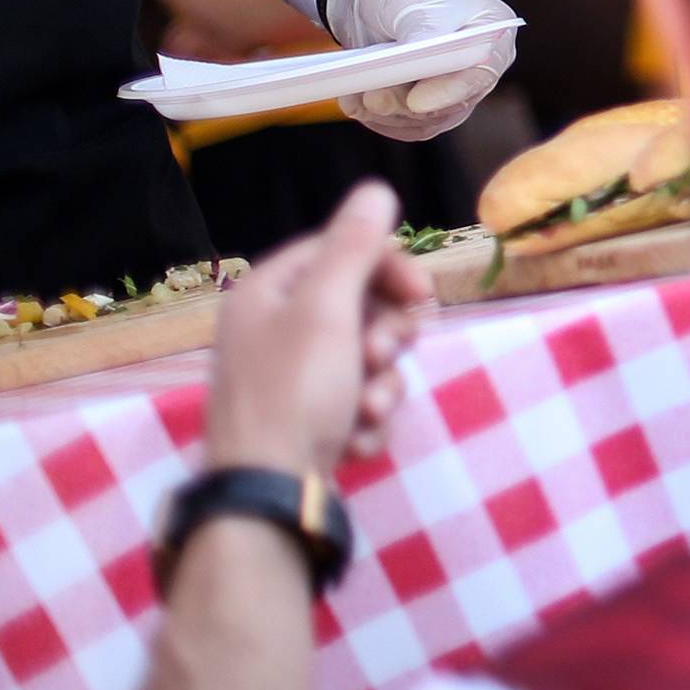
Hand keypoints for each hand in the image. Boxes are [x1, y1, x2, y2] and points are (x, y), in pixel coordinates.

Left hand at [203, 182, 427, 479]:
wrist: (267, 500)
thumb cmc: (294, 392)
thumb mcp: (327, 308)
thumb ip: (355, 246)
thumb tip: (376, 188)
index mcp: (267, 293)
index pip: (339, 252)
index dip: (386, 268)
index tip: (422, 295)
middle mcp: (271, 331)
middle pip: (356, 306)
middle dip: (384, 336)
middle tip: (383, 357)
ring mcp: (287, 383)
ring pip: (362, 360)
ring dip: (380, 384)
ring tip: (370, 410)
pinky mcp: (303, 427)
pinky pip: (353, 404)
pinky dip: (364, 420)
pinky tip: (357, 442)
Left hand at [324, 0, 517, 140]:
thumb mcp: (411, 0)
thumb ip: (421, 32)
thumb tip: (416, 65)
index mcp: (492, 32)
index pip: (482, 71)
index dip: (451, 90)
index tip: (416, 100)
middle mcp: (480, 66)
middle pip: (452, 104)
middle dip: (405, 103)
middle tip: (371, 95)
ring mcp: (454, 90)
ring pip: (427, 121)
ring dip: (387, 112)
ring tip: (354, 93)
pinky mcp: (428, 106)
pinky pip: (407, 127)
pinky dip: (378, 119)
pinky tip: (353, 100)